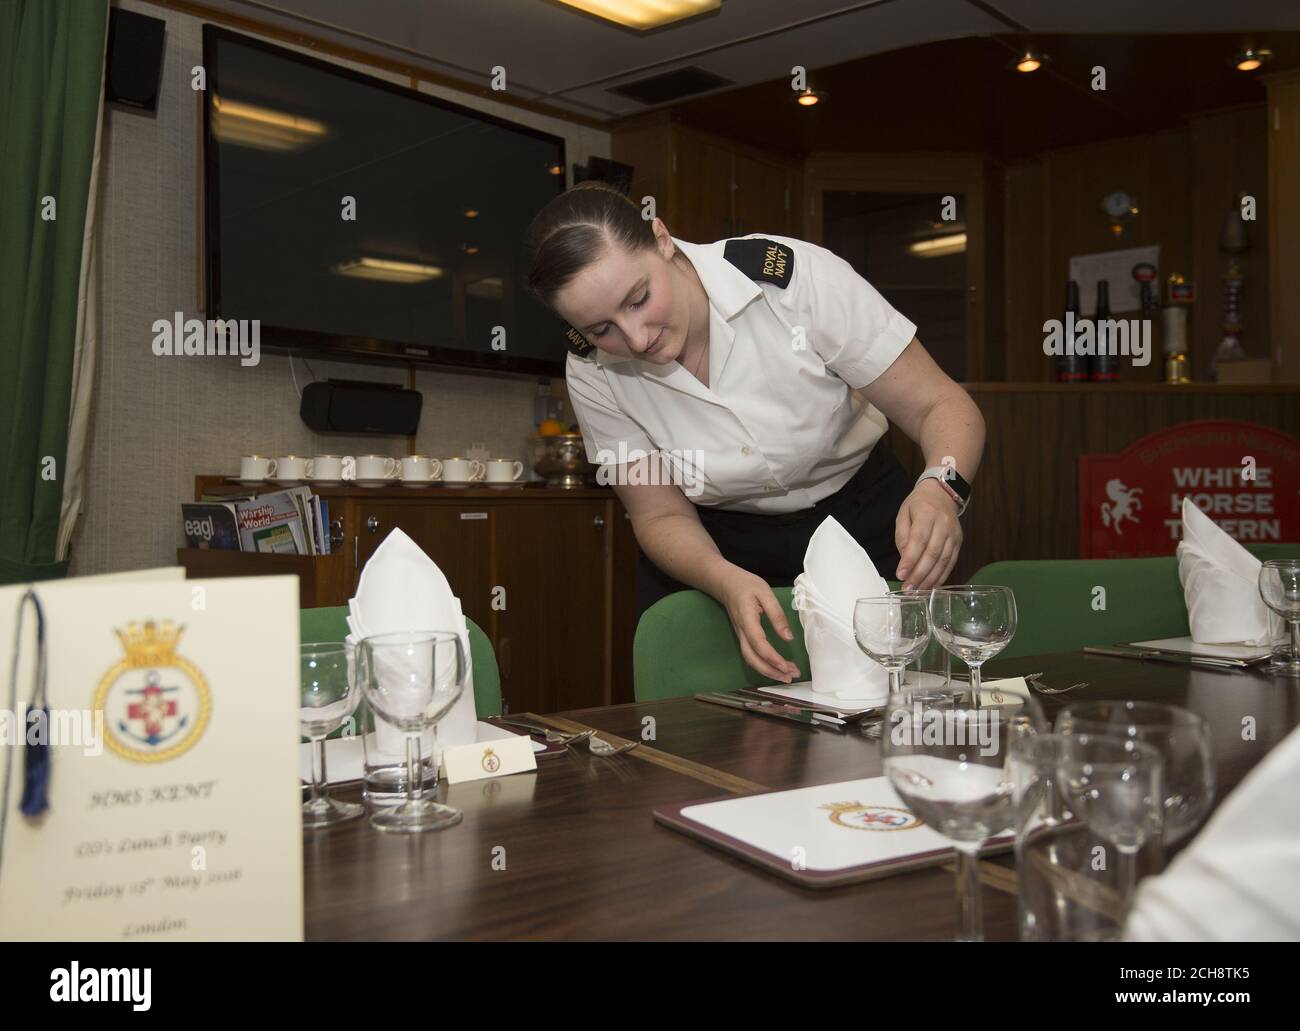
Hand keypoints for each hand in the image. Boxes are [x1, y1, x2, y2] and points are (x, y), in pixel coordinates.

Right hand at [715, 565, 800, 683]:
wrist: (726, 583)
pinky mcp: (743, 637)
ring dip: (768, 671)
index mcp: (747, 620)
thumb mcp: (765, 593)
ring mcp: (741, 635)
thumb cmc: (746, 585)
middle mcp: (742, 632)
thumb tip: (788, 637)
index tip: (787, 666)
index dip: (772, 658)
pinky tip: (776, 666)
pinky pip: (751, 655)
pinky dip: (763, 664)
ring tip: (786, 676)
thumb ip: (777, 615)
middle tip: (790, 677)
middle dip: (770, 671)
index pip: (759, 644)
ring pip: (750, 659)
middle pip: (752, 658)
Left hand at [894, 479, 962, 591]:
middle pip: (933, 553)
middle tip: (907, 589)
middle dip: (919, 574)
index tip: (900, 575)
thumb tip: (905, 558)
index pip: (919, 540)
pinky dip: (941, 577)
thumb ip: (902, 536)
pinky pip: (951, 563)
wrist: (942, 494)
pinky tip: (931, 586)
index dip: (910, 559)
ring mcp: (955, 535)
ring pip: (944, 561)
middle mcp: (944, 525)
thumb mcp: (903, 514)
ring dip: (930, 579)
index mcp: (928, 514)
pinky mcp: (959, 543)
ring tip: (917, 591)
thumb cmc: (918, 505)